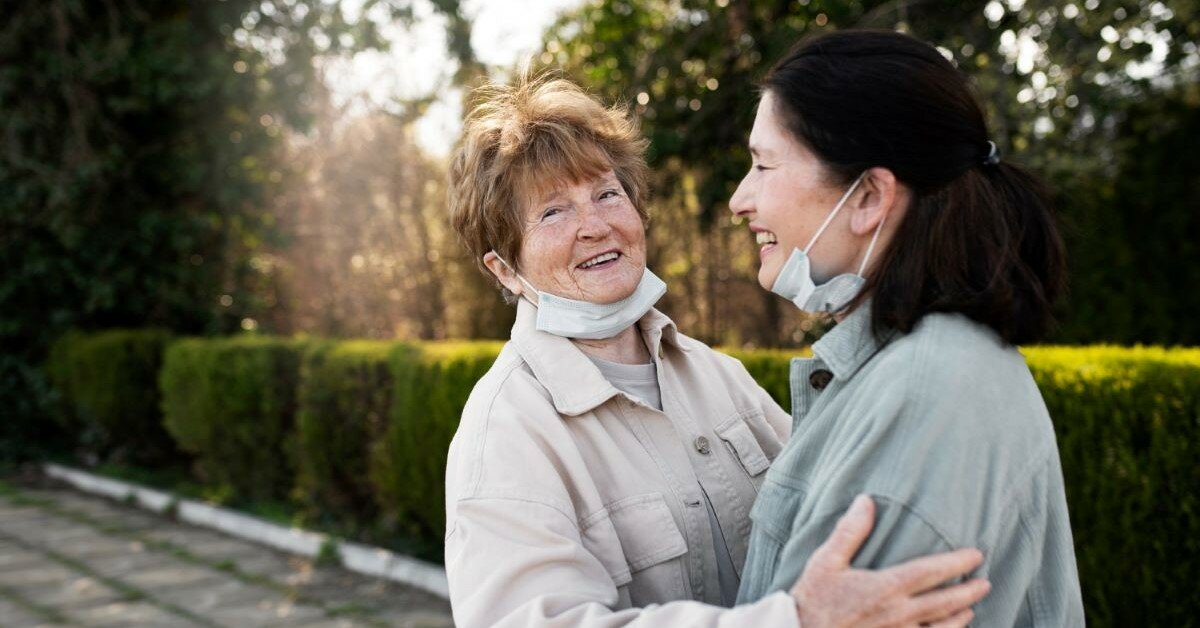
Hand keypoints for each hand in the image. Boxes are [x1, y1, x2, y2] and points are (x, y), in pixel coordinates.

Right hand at [791, 495, 990, 627]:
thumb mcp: (826, 561)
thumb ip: (850, 532)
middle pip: (944, 603)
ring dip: (959, 617)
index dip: (957, 564)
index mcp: (885, 588)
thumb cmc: (813, 599)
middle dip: (968, 592)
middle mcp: (898, 613)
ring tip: (970, 608)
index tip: (976, 556)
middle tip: (985, 582)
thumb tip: (866, 501)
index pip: (931, 573)